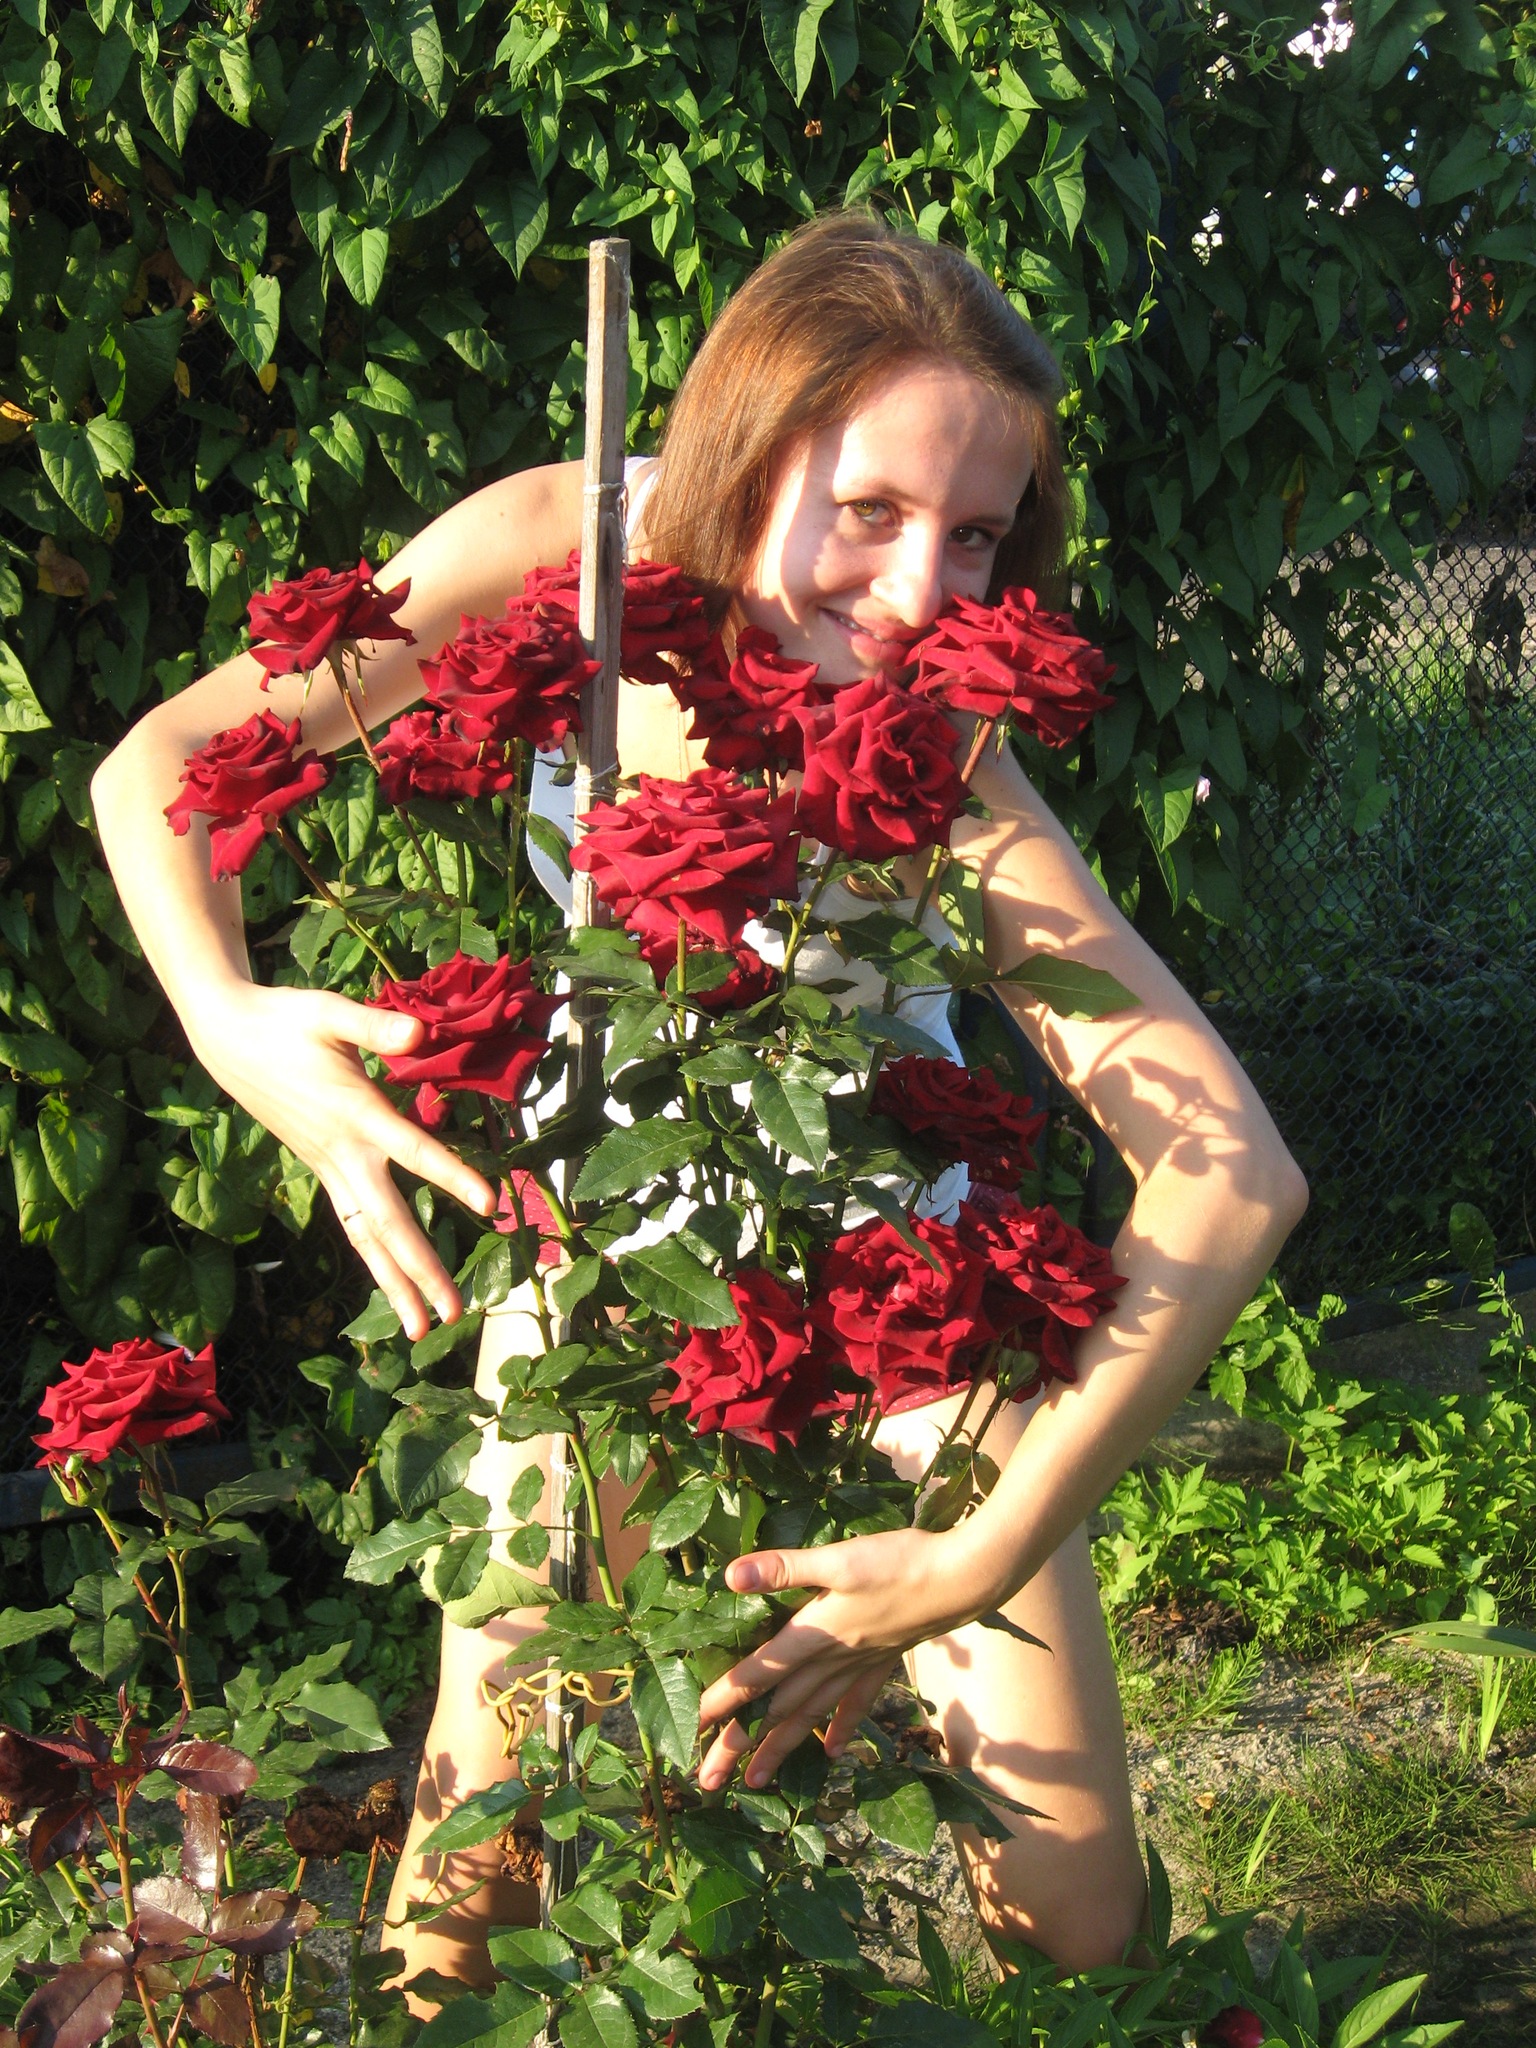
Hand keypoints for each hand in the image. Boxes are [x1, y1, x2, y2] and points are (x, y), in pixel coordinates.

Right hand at [186, 980, 495, 1339]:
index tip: (490, 1204)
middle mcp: (343, 1151)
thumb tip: (418, 1032)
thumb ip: (376, 1026)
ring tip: (422, 1328)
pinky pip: (352, 1222)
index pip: (413, 1151)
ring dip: (395, 1282)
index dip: (452, 1177)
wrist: (227, 1038)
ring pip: (366, 1236)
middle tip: (452, 1315)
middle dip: (420, 1271)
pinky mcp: (322, 1167)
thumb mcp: (329, 1012)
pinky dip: (375, 1256)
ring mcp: (329, 1165)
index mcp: (354, 1112)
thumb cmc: (284, 1018)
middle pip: (386, 1223)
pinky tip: (394, 1282)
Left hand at [696, 1524, 994, 1790]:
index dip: (722, 1701)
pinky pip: (857, 1702)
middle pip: (777, 1709)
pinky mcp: (884, 1661)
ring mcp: (859, 1665)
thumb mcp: (838, 1559)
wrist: (964, 1580)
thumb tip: (731, 1576)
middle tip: (707, 1782)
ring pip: (812, 1714)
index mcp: (813, 1635)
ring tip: (755, 1781)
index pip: (757, 1675)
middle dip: (740, 1745)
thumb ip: (785, 1569)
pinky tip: (834, 1751)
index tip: (692, 1732)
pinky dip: (843, 1727)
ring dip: (782, 1748)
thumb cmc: (900, 1563)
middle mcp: (832, 1659)